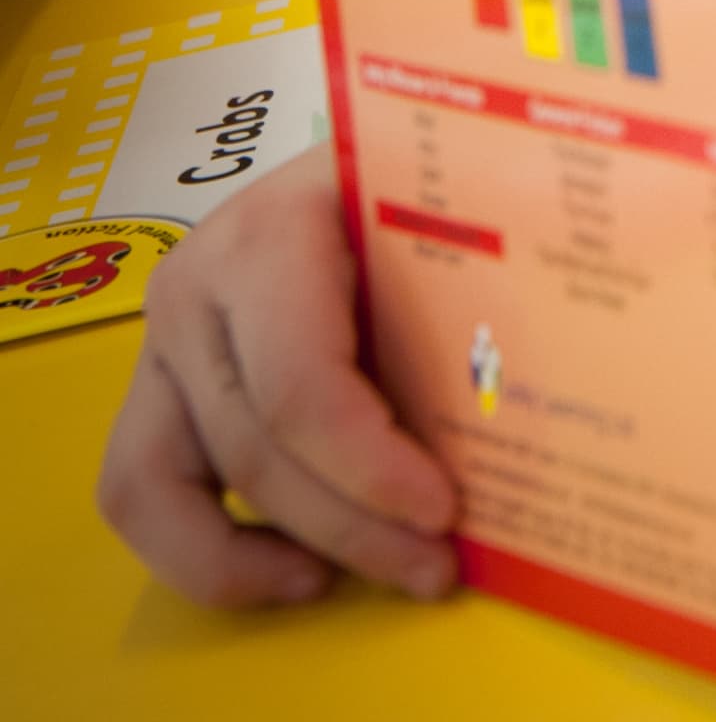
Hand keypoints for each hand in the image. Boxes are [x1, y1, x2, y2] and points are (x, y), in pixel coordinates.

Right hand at [97, 148, 458, 607]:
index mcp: (273, 229)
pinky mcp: (157, 388)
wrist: (367, 143)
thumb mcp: (458, 206)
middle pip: (253, 448)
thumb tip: (567, 403)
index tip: (445, 511)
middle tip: (439, 567)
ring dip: (264, 563)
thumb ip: (497, 288)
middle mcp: (196, 284)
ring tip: (362, 578)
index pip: (300, 384)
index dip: (368, 468)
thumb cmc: (423, 179)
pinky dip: (210, 553)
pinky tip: (301, 569)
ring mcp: (163, 339)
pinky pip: (142, 491)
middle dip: (350, 528)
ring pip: (163, 487)